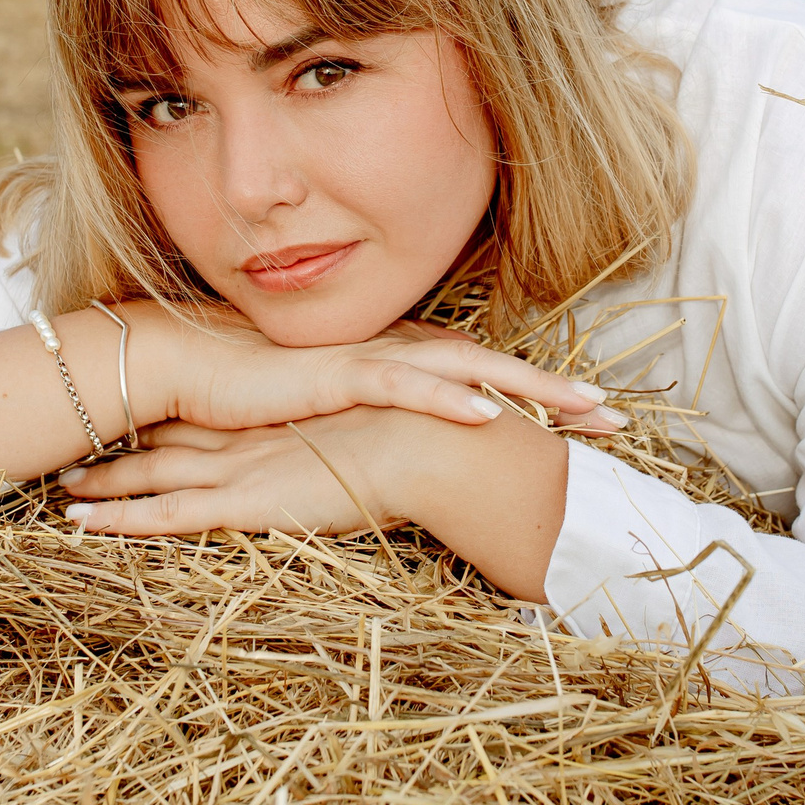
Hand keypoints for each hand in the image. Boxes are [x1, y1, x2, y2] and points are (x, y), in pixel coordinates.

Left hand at [58, 405, 569, 600]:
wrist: (423, 441)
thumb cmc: (416, 434)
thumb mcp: (383, 426)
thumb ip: (363, 429)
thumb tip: (371, 432)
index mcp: (275, 418)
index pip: (207, 411)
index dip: (165, 411)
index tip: (132, 410)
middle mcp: (245, 436)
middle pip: (166, 437)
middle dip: (119, 444)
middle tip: (75, 445)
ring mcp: (236, 467)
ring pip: (150, 474)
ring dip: (103, 483)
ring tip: (60, 489)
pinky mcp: (240, 502)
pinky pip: (164, 515)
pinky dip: (119, 520)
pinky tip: (78, 525)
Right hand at [143, 302, 625, 436]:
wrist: (187, 364)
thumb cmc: (252, 392)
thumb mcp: (328, 416)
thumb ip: (370, 424)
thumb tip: (404, 452)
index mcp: (397, 360)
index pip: (483, 379)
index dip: (541, 396)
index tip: (593, 419)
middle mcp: (394, 351)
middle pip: (493, 370)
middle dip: (557, 392)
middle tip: (617, 419)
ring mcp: (369, 358)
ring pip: (466, 371)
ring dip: (527, 390)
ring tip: (582, 410)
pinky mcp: (337, 374)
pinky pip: (405, 386)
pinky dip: (448, 399)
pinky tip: (489, 415)